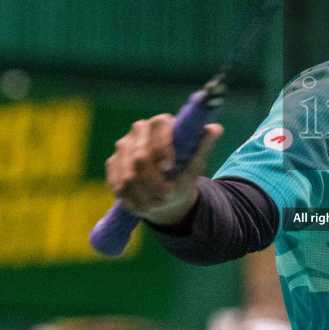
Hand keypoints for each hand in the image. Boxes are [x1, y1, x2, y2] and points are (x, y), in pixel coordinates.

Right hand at [105, 114, 224, 226]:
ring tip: (157, 204)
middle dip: (154, 182)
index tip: (169, 168)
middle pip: (140, 157)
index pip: (158, 127)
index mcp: (161, 123)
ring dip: (143, 194)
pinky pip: (117, 183)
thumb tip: (215, 129)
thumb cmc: (184, 173)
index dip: (162, 148)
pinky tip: (141, 205)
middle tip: (166, 197)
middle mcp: (138, 130)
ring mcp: (123, 146)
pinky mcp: (113, 163)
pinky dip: (130, 198)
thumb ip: (202, 145)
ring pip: (128, 175)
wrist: (167, 193)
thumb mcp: (195, 162)